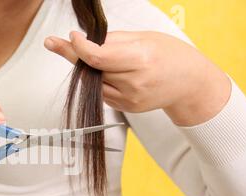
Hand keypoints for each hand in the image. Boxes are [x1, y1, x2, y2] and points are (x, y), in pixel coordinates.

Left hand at [45, 31, 230, 125]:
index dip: (77, 47)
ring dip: (84, 69)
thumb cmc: (170, 55)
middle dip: (75, 55)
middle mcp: (133, 83)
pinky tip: (103, 71)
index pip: (97, 56)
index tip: (70, 37)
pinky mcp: (126, 108)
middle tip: (56, 43)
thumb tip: (85, 40)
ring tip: (84, 54)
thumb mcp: (144, 38)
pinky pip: (101, 93)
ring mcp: (129, 99)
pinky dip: (97, 81)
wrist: (190, 83)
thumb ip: (112, 41)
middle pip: (91, 70)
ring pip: (93, 83)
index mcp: (140, 60)